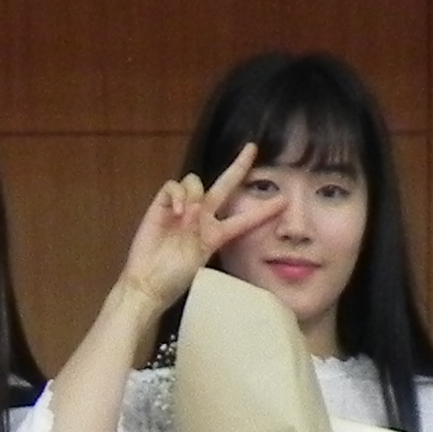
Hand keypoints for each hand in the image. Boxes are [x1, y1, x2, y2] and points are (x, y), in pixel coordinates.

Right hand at [115, 146, 275, 310]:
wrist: (148, 283)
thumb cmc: (174, 279)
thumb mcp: (200, 261)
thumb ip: (207, 236)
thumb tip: (196, 208)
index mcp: (216, 235)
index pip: (244, 220)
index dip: (263, 211)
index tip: (284, 202)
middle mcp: (201, 217)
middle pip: (224, 185)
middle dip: (238, 166)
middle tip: (252, 148)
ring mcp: (182, 210)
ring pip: (195, 182)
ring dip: (194, 194)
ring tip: (186, 216)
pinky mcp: (161, 206)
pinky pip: (173, 186)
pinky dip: (177, 195)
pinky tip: (177, 212)